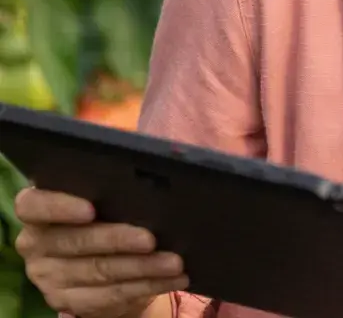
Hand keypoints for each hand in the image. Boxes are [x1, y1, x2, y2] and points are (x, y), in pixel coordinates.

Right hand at [14, 187, 185, 317]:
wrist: (100, 269)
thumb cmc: (106, 220)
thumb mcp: (105, 203)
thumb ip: (113, 192)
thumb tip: (156, 176)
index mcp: (38, 211)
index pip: (32, 205)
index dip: (58, 207)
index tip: (90, 208)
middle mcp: (35, 244)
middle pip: (74, 241)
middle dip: (117, 240)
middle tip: (150, 239)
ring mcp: (47, 276)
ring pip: (98, 271)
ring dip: (142, 267)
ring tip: (173, 262)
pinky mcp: (66, 302)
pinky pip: (110, 295)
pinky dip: (147, 286)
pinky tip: (172, 279)